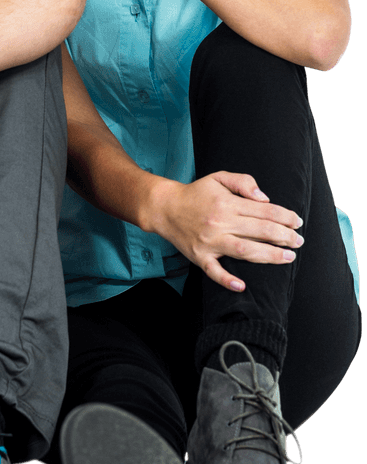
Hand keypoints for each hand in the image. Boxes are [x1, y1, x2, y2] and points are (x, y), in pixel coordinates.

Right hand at [148, 171, 303, 290]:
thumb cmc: (196, 193)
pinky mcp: (199, 257)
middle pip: (260, 231)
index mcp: (227, 203)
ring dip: (270, 256)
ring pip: (245, 251)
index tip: (297, 222)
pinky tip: (242, 285)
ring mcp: (209, 242)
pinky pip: (214, 271)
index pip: (265, 211)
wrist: (164, 208)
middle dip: (285, 236)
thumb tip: (265, 199)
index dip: (286, 217)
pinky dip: (227, 280)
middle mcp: (220, 223)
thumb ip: (244, 182)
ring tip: (288, 257)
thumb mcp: (219, 178)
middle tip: (299, 241)